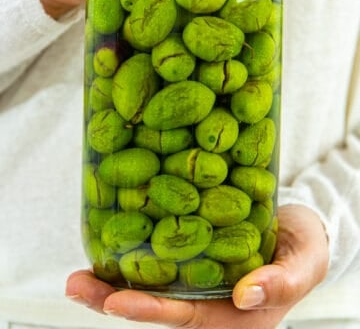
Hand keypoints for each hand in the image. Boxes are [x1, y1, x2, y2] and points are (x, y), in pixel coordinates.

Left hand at [66, 205, 328, 328]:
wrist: (299, 229)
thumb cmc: (304, 248)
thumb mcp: (304, 262)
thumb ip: (282, 281)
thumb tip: (246, 294)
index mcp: (238, 316)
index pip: (189, 316)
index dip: (152, 310)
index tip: (116, 302)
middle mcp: (213, 304)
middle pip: (159, 307)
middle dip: (115, 301)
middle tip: (77, 286)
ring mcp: (201, 283)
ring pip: (154, 288)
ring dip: (113, 284)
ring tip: (78, 276)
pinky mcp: (195, 260)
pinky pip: (161, 263)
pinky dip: (133, 259)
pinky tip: (108, 247)